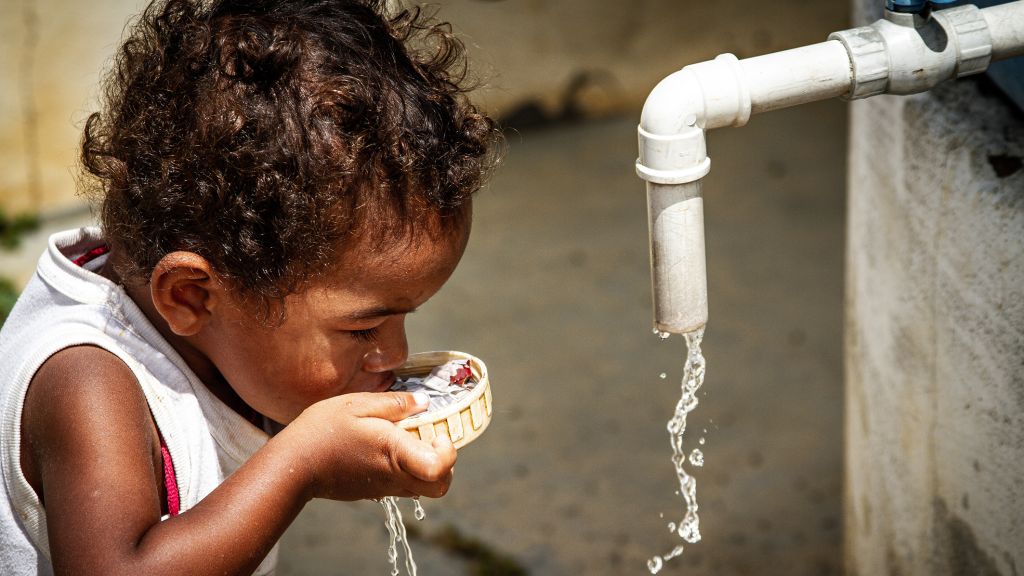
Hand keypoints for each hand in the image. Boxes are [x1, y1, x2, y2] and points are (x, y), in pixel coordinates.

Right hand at [279, 392, 456, 501]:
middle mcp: (394, 477)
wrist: (292, 465)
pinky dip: (404, 469)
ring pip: (422, 488)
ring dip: (424, 465)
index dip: (448, 451)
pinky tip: (382, 447)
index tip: (436, 432)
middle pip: (440, 486)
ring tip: (403, 437)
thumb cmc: (321, 431)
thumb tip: (424, 402)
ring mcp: (383, 488)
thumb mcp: (357, 404)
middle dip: (444, 462)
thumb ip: (395, 403)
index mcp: (395, 453)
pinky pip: (402, 485)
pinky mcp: (373, 492)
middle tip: (428, 436)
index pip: (440, 469)